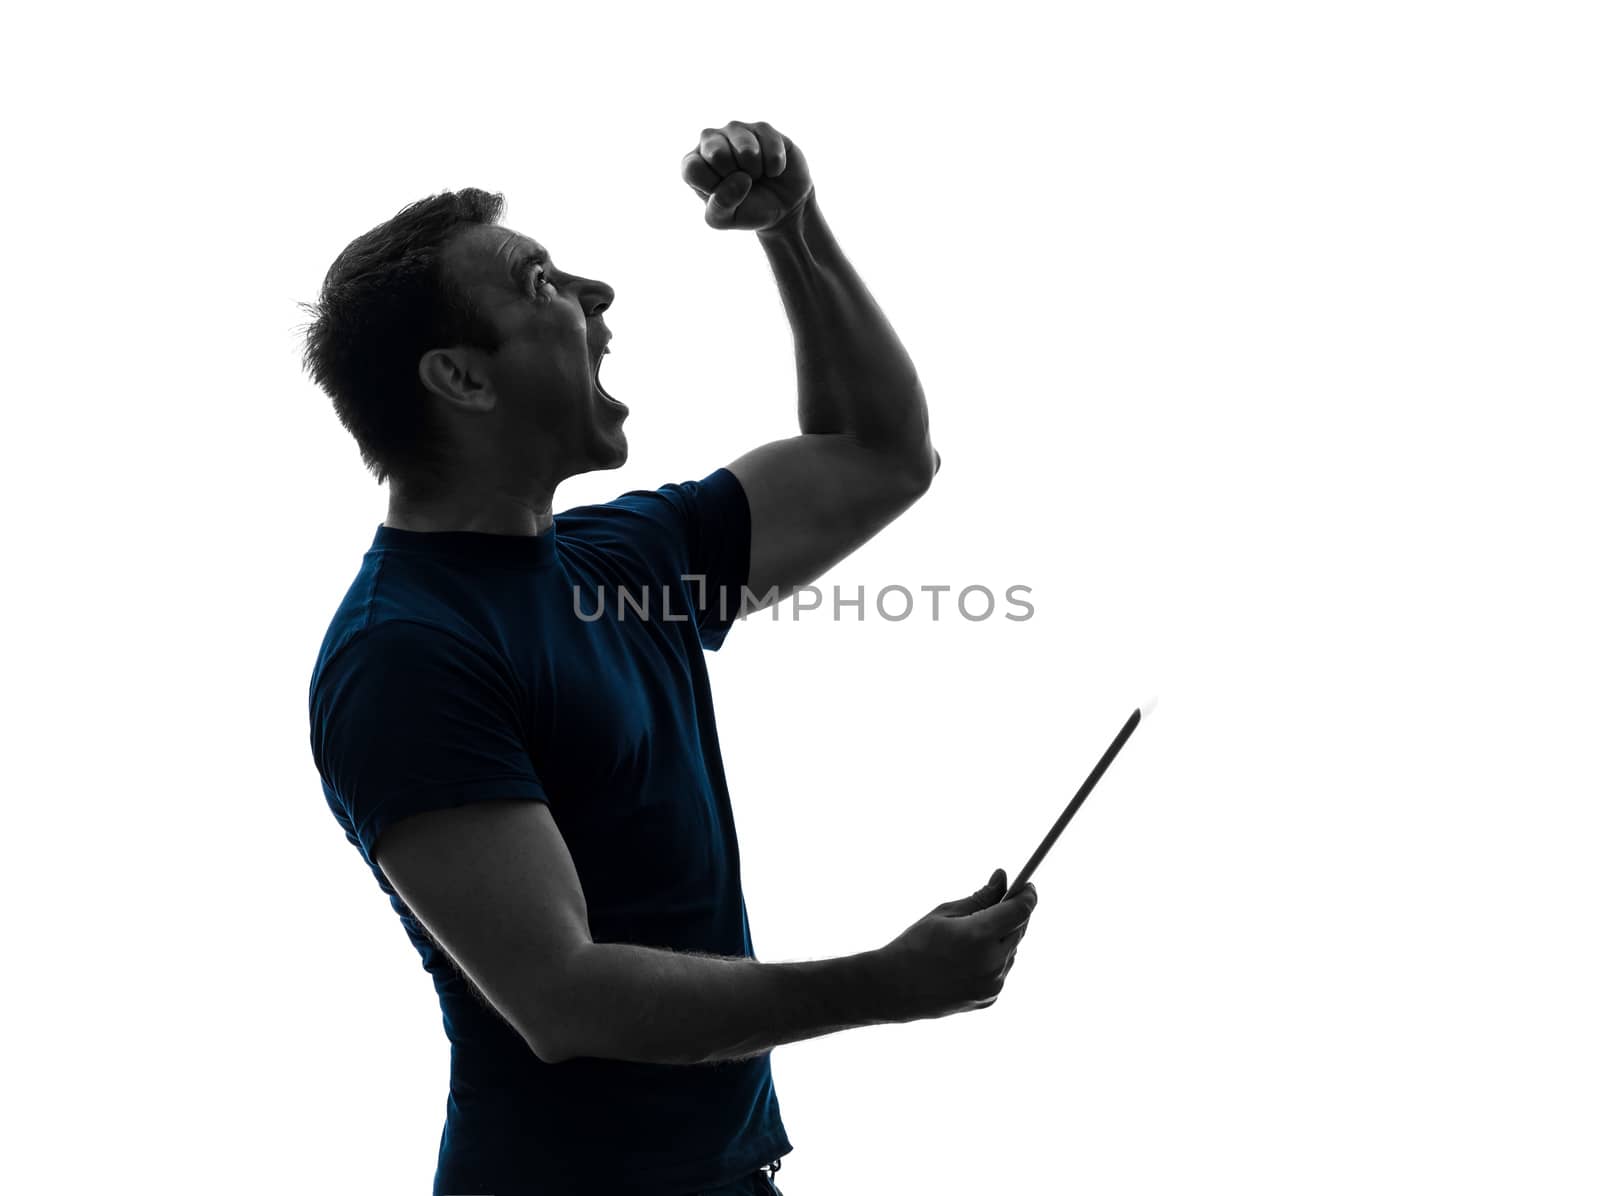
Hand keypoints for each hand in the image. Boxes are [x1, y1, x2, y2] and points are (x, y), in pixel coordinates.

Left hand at [680, 120, 813, 232]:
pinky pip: (770, 145)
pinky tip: (772, 170)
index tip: (723, 194)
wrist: (780, 207)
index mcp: (695, 163)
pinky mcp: (763, 129)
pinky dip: (774, 166)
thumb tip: (741, 179)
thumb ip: (721, 205)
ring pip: (746, 148)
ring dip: (756, 171)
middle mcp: (710, 140)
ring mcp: (737, 131)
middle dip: (735, 176)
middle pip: (716, 153)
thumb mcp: (725, 219)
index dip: (712, 186)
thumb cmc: (746, 210)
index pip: (692, 168)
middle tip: (742, 183)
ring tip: (757, 175)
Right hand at [878, 869, 1038, 1021]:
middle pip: (1020, 929)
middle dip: (1015, 913)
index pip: (1020, 911)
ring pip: (1012, 951)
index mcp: (977, 936)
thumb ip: (980, 898)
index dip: (1027, 895)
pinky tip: (969, 957)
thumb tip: (1003, 879)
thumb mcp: (945, 914)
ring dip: (1003, 937)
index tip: (1027, 884)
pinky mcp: (989, 999)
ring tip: (974, 934)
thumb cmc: (914, 945)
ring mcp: (992, 985)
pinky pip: (1002, 970)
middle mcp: (991, 963)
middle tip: (1003, 900)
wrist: (894, 989)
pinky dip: (994, 958)